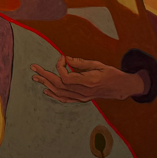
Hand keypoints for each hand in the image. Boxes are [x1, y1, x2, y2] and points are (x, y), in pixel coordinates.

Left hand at [31, 55, 145, 102]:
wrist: (121, 87)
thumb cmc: (111, 73)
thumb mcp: (98, 64)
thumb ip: (81, 63)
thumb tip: (67, 59)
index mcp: (88, 82)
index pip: (66, 77)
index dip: (60, 67)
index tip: (62, 58)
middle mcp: (83, 92)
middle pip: (59, 85)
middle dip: (45, 75)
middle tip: (34, 68)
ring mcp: (82, 97)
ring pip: (60, 93)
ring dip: (46, 84)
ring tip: (36, 77)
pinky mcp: (82, 99)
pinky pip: (65, 99)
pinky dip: (55, 94)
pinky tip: (47, 90)